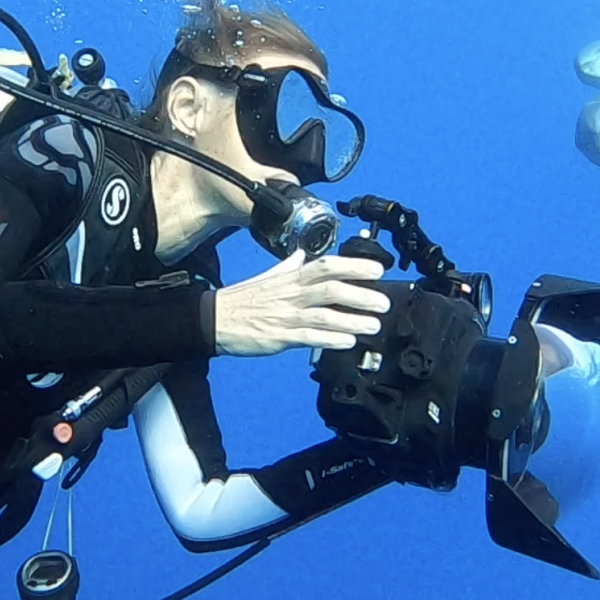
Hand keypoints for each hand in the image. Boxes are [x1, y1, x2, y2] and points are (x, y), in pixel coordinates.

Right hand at [212, 250, 391, 357]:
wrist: (215, 319)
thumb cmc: (242, 299)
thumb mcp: (267, 276)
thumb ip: (289, 267)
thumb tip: (303, 256)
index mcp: (291, 277)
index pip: (326, 266)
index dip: (353, 265)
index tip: (377, 269)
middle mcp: (292, 294)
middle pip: (331, 289)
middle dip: (360, 295)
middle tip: (384, 302)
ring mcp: (287, 316)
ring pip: (325, 316)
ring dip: (352, 321)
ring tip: (374, 325)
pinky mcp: (280, 337)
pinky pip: (310, 338)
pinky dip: (330, 340)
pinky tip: (348, 342)